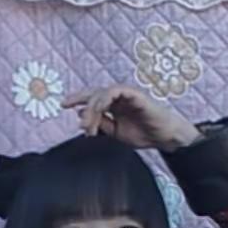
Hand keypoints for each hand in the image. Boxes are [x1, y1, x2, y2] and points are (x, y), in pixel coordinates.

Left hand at [62, 83, 199, 152]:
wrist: (164, 137)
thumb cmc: (144, 133)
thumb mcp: (115, 132)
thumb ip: (101, 124)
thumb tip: (82, 116)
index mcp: (113, 104)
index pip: (92, 98)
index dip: (77, 99)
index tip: (63, 105)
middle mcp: (118, 97)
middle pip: (93, 93)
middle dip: (80, 101)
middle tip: (78, 122)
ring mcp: (126, 94)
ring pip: (101, 93)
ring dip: (92, 109)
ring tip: (89, 126)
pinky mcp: (134, 93)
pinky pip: (114, 91)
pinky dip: (104, 100)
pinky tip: (99, 112)